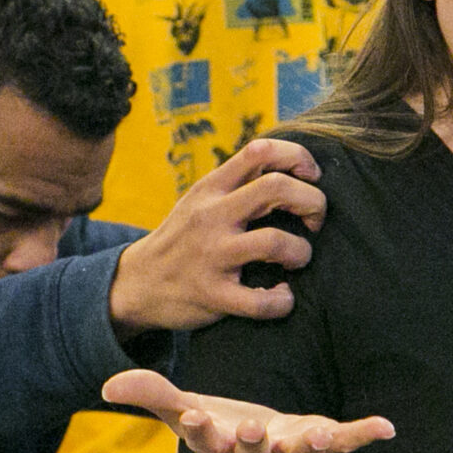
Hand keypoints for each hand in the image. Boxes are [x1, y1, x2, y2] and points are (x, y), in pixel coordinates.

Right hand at [103, 369, 393, 452]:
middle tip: (249, 430)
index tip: (194, 416)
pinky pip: (345, 442)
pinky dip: (364, 435)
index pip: (206, 437)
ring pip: (297, 450)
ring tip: (314, 432)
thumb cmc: (223, 432)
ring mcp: (291, 452)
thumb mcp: (186, 410)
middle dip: (249, 442)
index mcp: (219, 444)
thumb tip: (106, 383)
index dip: (201, 428)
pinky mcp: (321, 444)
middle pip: (250, 450)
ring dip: (306, 444)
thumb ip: (152, 394)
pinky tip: (386, 428)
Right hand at [109, 137, 326, 332]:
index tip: (311, 177)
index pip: (261, 150)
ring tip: (298, 259)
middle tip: (315, 221)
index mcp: (211, 188)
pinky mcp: (212, 294)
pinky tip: (283, 297)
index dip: (298, 157)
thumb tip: (290, 167)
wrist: (137, 284)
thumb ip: (237, 182)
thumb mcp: (200, 200)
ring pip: (275, 242)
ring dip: (301, 252)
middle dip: (313, 201)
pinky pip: (260, 301)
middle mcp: (211, 216)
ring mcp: (211, 255)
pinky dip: (282, 301)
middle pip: (276, 188)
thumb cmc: (183, 238)